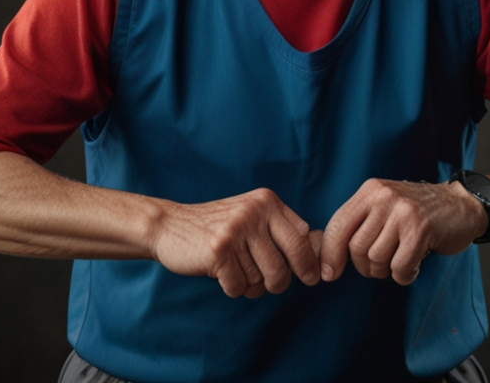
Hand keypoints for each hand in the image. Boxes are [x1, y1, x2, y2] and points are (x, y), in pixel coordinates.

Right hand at [150, 188, 320, 297]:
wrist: (170, 225)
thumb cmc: (218, 228)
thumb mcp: (252, 216)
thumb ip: (282, 229)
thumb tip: (320, 249)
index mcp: (268, 201)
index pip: (302, 240)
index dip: (308, 264)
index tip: (311, 278)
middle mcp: (254, 212)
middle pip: (285, 265)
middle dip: (280, 282)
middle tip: (272, 284)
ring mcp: (236, 229)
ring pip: (262, 279)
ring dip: (250, 285)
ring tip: (236, 270)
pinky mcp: (218, 250)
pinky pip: (239, 286)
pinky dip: (232, 288)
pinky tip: (221, 273)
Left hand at [319, 179, 486, 285]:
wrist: (461, 204)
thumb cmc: (418, 212)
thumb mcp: (385, 206)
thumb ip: (360, 224)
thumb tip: (329, 260)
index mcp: (370, 191)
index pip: (337, 225)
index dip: (330, 254)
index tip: (329, 274)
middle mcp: (384, 197)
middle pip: (356, 248)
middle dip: (366, 266)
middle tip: (381, 264)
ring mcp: (402, 212)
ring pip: (377, 259)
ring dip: (387, 270)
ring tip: (400, 260)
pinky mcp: (421, 229)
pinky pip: (399, 267)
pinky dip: (405, 275)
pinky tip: (413, 264)